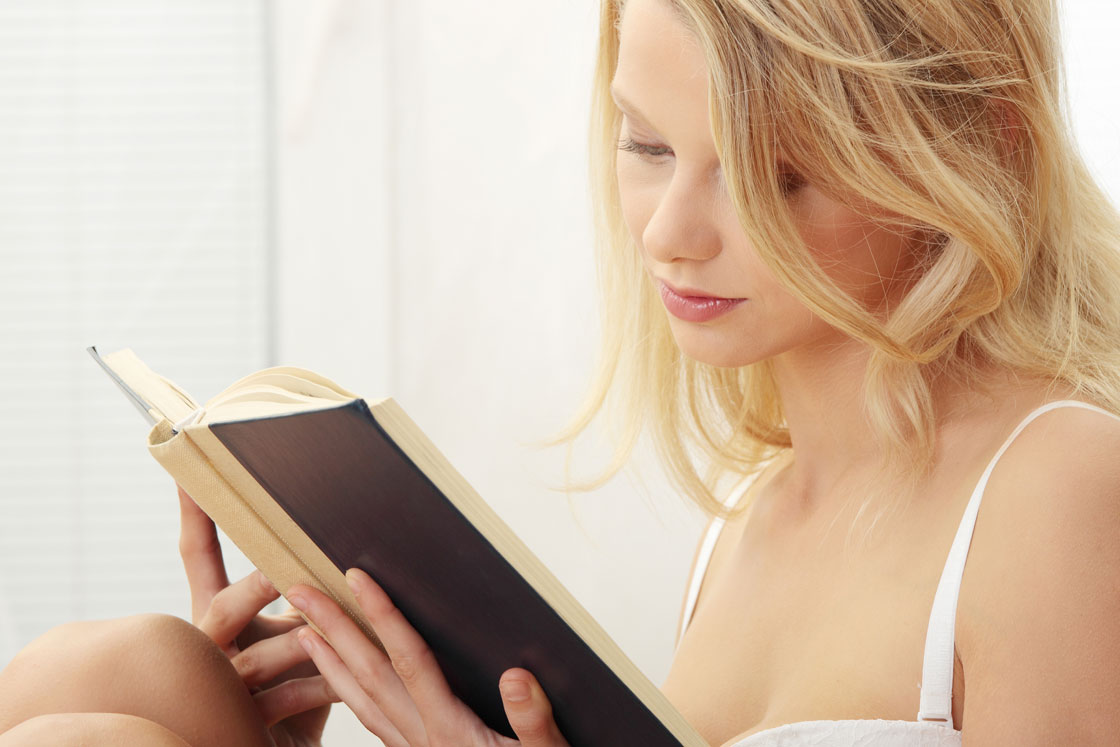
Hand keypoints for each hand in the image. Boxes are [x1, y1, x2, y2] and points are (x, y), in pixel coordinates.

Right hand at [177, 486, 338, 745]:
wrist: (284, 740)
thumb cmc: (293, 675)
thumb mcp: (294, 628)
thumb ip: (304, 590)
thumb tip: (342, 537)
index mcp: (217, 614)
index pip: (197, 557)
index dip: (195, 516)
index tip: (192, 474)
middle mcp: (213, 647)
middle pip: (222, 607)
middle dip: (256, 587)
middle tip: (284, 569)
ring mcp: (226, 686)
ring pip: (260, 657)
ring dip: (303, 640)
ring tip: (336, 626)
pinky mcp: (248, 723)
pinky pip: (289, 698)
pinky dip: (322, 684)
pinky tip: (347, 677)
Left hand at [286, 568, 570, 746]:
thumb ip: (534, 721)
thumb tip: (515, 677)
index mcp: (452, 730)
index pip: (410, 660)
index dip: (383, 616)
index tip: (357, 578)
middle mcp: (424, 739)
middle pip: (369, 676)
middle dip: (333, 630)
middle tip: (299, 592)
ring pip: (361, 703)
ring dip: (330, 663)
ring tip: (302, 632)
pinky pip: (373, 722)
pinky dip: (350, 695)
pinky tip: (344, 682)